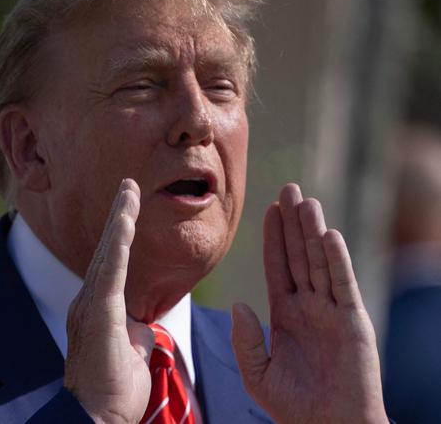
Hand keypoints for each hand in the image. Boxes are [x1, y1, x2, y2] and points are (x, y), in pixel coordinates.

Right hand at [64, 178, 153, 423]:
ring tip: (128, 191)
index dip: (120, 233)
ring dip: (119, 220)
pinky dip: (118, 245)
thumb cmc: (113, 391)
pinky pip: (111, 273)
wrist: (98, 418)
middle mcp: (89, 301)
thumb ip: (133, 332)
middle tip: (128, 184)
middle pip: (107, 250)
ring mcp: (90, 307)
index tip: (129, 205)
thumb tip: (141, 324)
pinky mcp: (98, 315)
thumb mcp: (130, 353)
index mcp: (98, 308)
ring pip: (108, 255)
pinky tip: (126, 221)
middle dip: (118, 215)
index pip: (112, 262)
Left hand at [231, 183, 387, 423]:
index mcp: (285, 313)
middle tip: (289, 189)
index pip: (278, 266)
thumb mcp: (257, 373)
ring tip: (306, 201)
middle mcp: (309, 305)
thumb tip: (239, 304)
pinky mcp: (352, 322)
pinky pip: (342, 285)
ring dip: (312, 232)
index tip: (269, 209)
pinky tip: (327, 236)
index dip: (274, 238)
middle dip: (293, 223)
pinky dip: (336, 260)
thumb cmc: (293, 407)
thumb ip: (245, 339)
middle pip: (298, 255)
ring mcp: (331, 311)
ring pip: (319, 262)